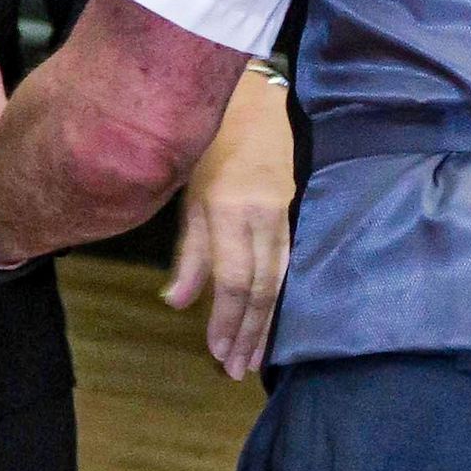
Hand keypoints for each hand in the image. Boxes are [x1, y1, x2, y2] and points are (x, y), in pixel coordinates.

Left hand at [163, 70, 293, 377]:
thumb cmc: (207, 143)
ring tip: (253, 356)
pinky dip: (278, 296)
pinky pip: (288, 262)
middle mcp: (261, 214)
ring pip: (278, 279)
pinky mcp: (293, 211)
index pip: (232, 278)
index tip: (218, 354)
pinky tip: (271, 318)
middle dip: (248, 332)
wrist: (252, 100)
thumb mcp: (187, 192)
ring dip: (265, 322)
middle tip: (237, 370)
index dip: (226, 319)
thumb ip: (189, 250)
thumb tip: (177, 302)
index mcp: (228, 207)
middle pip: (260, 287)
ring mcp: (282, 212)